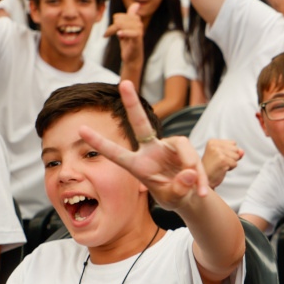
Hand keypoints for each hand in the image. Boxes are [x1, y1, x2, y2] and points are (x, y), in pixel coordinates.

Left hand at [78, 82, 209, 210]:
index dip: (99, 142)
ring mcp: (167, 147)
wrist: (191, 197)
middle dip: (132, 103)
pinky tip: (202, 190)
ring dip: (192, 167)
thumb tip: (189, 171)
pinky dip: (200, 174)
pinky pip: (192, 155)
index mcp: (138, 166)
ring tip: (198, 190)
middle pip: (141, 123)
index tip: (80, 128)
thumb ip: (179, 188)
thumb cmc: (175, 197)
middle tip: (125, 83)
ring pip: (182, 146)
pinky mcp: (183, 147)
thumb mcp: (173, 200)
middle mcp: (150, 151)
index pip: (116, 153)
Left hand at [105, 2, 143, 64]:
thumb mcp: (127, 28)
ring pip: (120, 24)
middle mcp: (138, 23)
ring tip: (112, 36)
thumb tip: (137, 4)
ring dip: (112, 31)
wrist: (132, 57)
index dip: (113, 23)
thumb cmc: (129, 42)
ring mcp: (139, 30)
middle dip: (112, 27)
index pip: (118, 16)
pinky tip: (120, 36)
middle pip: (118, 19)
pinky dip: (123, 33)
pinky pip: (128, 32)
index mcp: (135, 19)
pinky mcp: (138, 38)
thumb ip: (131, 15)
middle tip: (111, 34)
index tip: (112, 31)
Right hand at [202, 138, 243, 187]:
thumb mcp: (222, 156)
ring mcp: (218, 152)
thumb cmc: (213, 168)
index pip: (233, 143)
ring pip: (237, 156)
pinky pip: (235, 163)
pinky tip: (221, 169)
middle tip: (219, 162)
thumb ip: (234, 151)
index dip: (230, 152)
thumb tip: (242, 151)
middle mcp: (214, 145)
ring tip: (220, 165)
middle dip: (231, 157)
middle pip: (236, 149)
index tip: (219, 158)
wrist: (204, 180)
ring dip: (231, 163)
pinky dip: (230, 168)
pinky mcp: (222, 160)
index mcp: (212, 142)